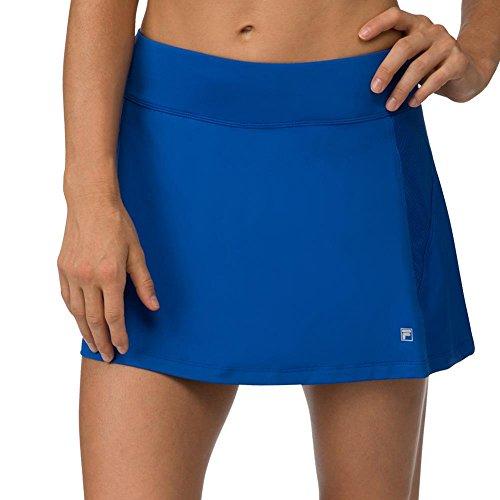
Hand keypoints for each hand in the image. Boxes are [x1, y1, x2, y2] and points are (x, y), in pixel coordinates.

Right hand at [57, 197, 158, 361]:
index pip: (115, 316)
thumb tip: (154, 306)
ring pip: (77, 313)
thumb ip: (145, 283)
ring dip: (86, 332)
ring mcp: (72, 274)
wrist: (91, 204)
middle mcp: (88, 278)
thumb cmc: (118, 225)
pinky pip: (66, 298)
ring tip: (94, 345)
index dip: (120, 335)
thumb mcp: (138, 253)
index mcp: (110, 275)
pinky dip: (73, 314)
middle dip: (102, 341)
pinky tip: (79, 321)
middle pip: (94, 319)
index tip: (123, 348)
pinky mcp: (62, 268)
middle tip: (107, 356)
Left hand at [359, 7, 493, 110]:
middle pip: (404, 47)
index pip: (396, 16)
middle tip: (374, 89)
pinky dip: (420, 94)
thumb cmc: (428, 67)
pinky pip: (436, 80)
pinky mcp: (458, 62)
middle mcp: (432, 31)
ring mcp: (447, 45)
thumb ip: (394, 59)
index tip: (360, 36)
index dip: (378, 24)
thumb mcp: (411, 58)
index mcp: (416, 25)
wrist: (467, 74)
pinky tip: (411, 104)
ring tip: (390, 106)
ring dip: (401, 89)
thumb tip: (359, 80)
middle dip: (386, 69)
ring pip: (418, 67)